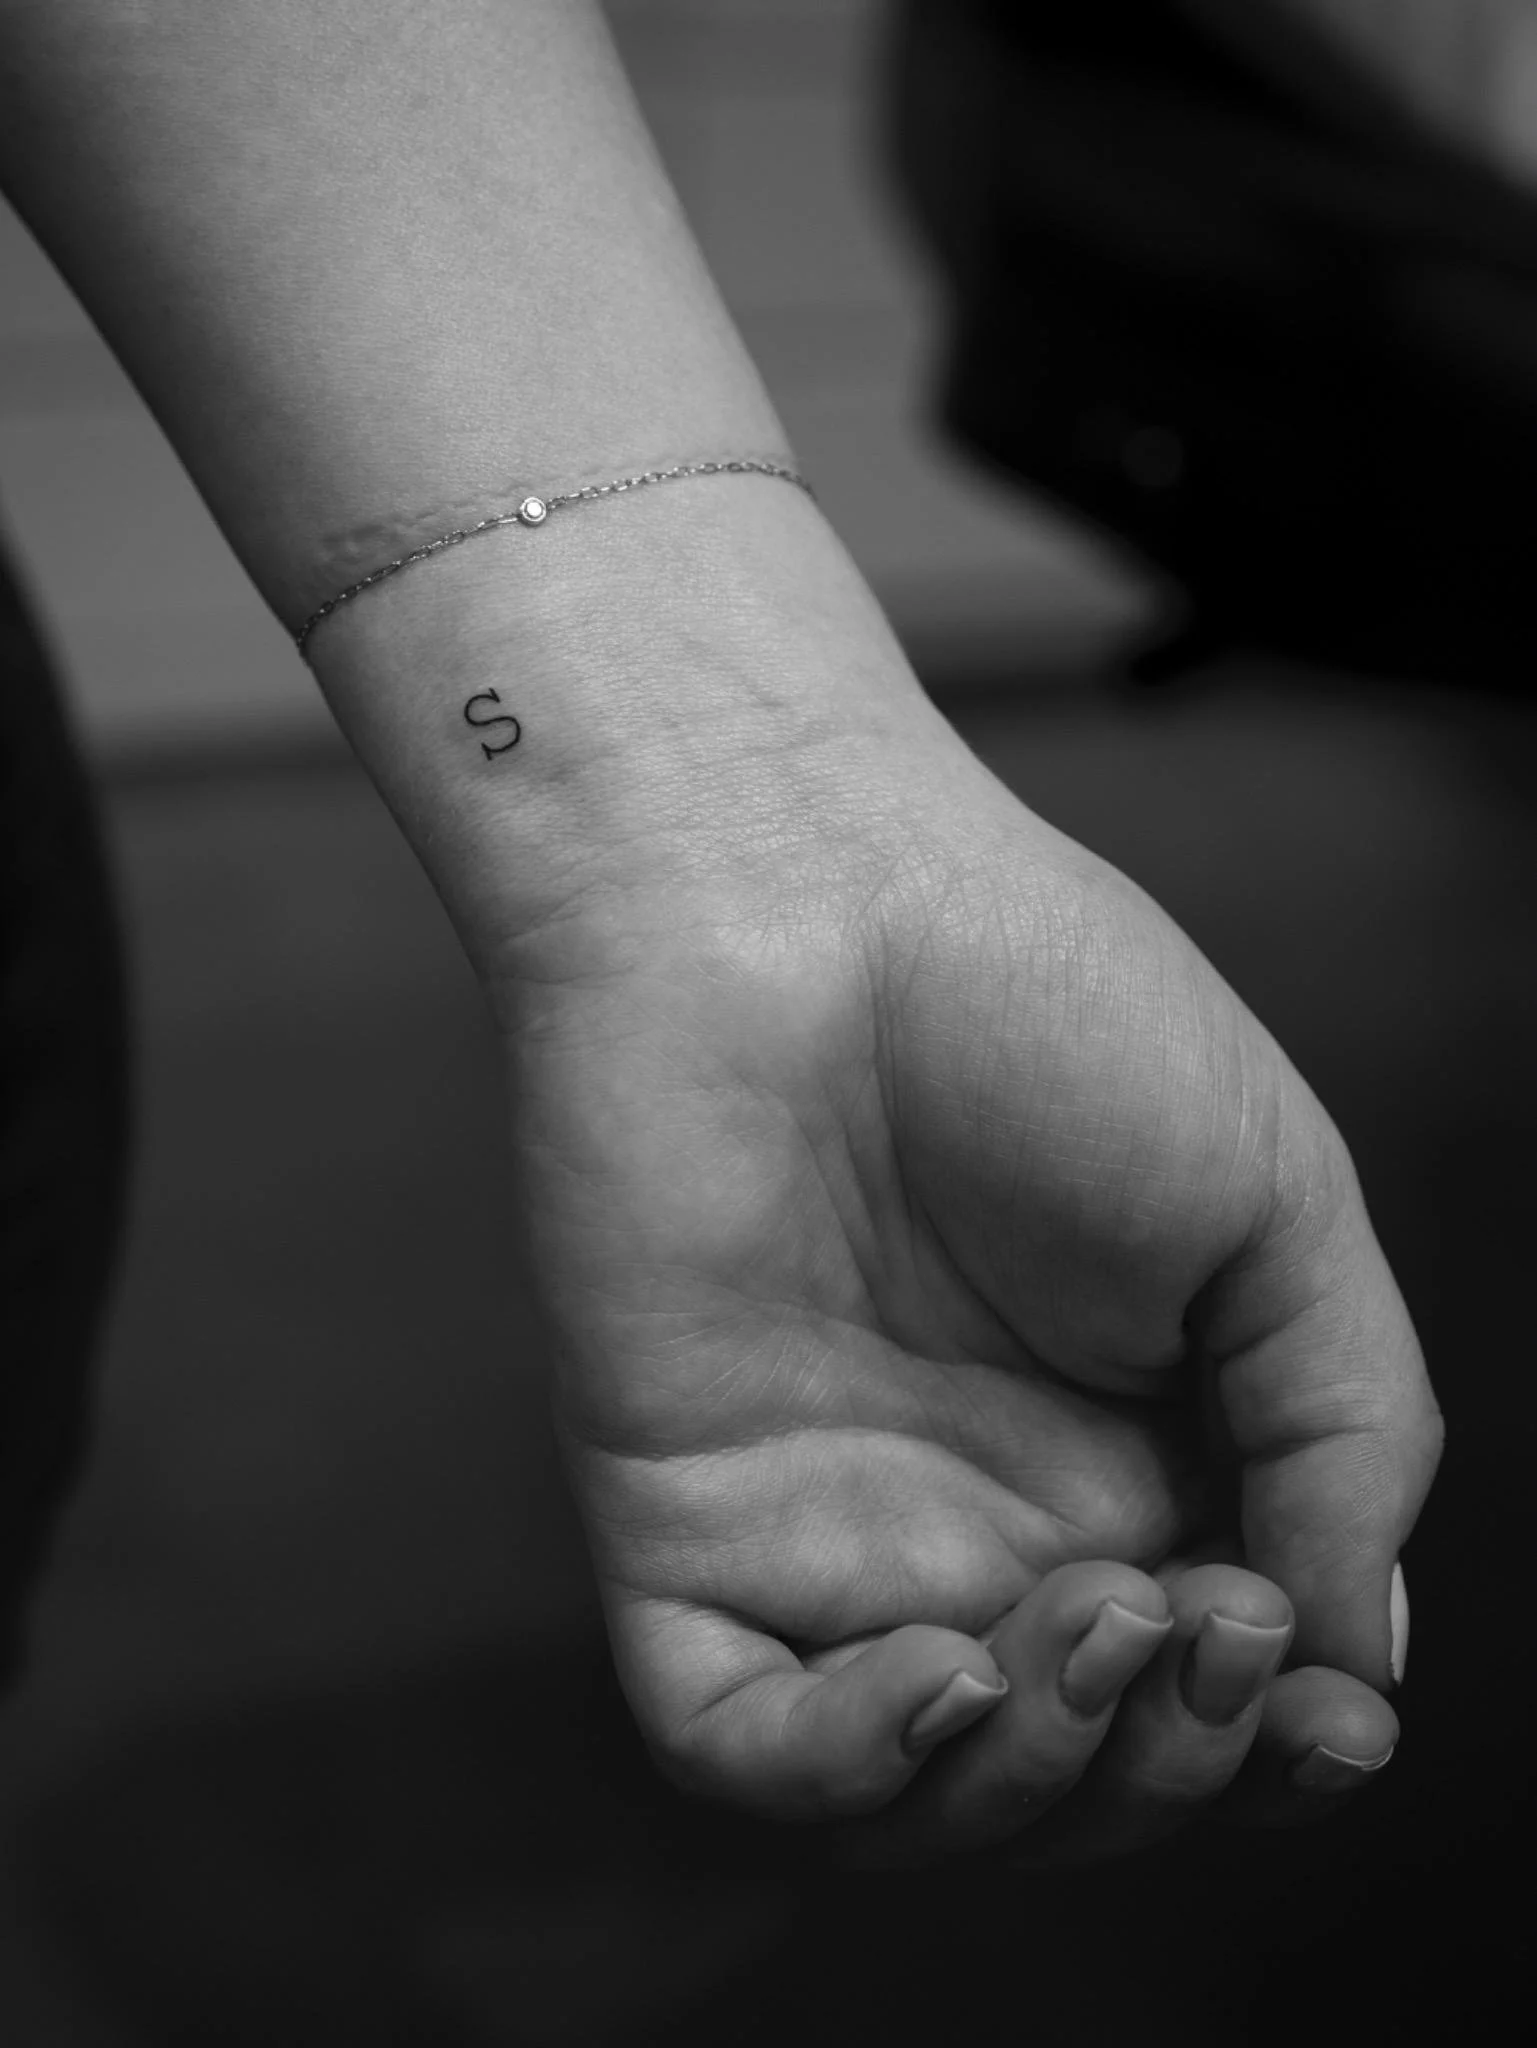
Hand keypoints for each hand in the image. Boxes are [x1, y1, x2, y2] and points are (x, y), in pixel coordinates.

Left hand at [487, 672, 1439, 1864]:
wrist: (802, 887)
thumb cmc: (1039, 1003)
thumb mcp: (1279, 1203)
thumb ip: (1345, 1428)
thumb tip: (1361, 1649)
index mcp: (1132, 1456)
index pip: (1213, 1692)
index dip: (1287, 1745)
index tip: (1335, 1707)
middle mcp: (979, 1515)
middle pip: (1082, 1772)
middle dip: (1174, 1765)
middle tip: (1213, 1627)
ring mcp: (824, 1527)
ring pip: (925, 1791)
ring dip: (1040, 1776)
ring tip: (1104, 1620)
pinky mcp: (679, 1515)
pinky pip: (737, 1738)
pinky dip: (845, 1770)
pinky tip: (942, 1676)